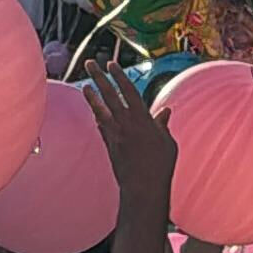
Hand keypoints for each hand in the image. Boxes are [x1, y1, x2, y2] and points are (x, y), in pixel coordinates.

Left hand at [80, 65, 172, 201]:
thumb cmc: (161, 165)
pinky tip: (94, 112)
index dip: (119, 76)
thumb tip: (165, 111)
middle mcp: (126, 123)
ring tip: (85, 85)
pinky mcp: (109, 146)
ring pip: (101, 110)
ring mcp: (115, 134)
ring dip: (92, 97)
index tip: (111, 64)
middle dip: (99, 78)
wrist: (143, 187)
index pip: (128, 91)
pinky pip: (101, 127)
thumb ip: (162, 125)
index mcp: (142, 119)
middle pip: (110, 95)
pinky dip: (98, 117)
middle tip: (90, 64)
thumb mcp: (167, 143)